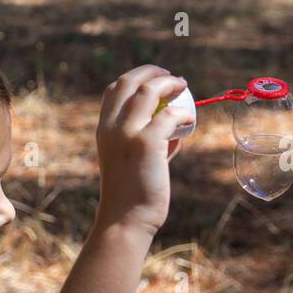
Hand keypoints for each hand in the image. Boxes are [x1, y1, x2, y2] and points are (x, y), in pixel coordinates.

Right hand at [93, 65, 193, 236]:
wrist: (125, 220)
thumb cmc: (132, 195)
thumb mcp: (132, 161)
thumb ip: (149, 142)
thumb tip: (174, 131)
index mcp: (104, 130)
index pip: (114, 90)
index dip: (135, 78)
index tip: (154, 79)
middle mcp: (111, 127)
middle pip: (129, 82)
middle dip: (152, 72)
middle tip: (172, 76)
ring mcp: (127, 133)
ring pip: (148, 91)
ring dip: (168, 84)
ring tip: (182, 85)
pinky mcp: (147, 143)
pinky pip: (169, 116)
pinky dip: (182, 113)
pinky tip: (189, 119)